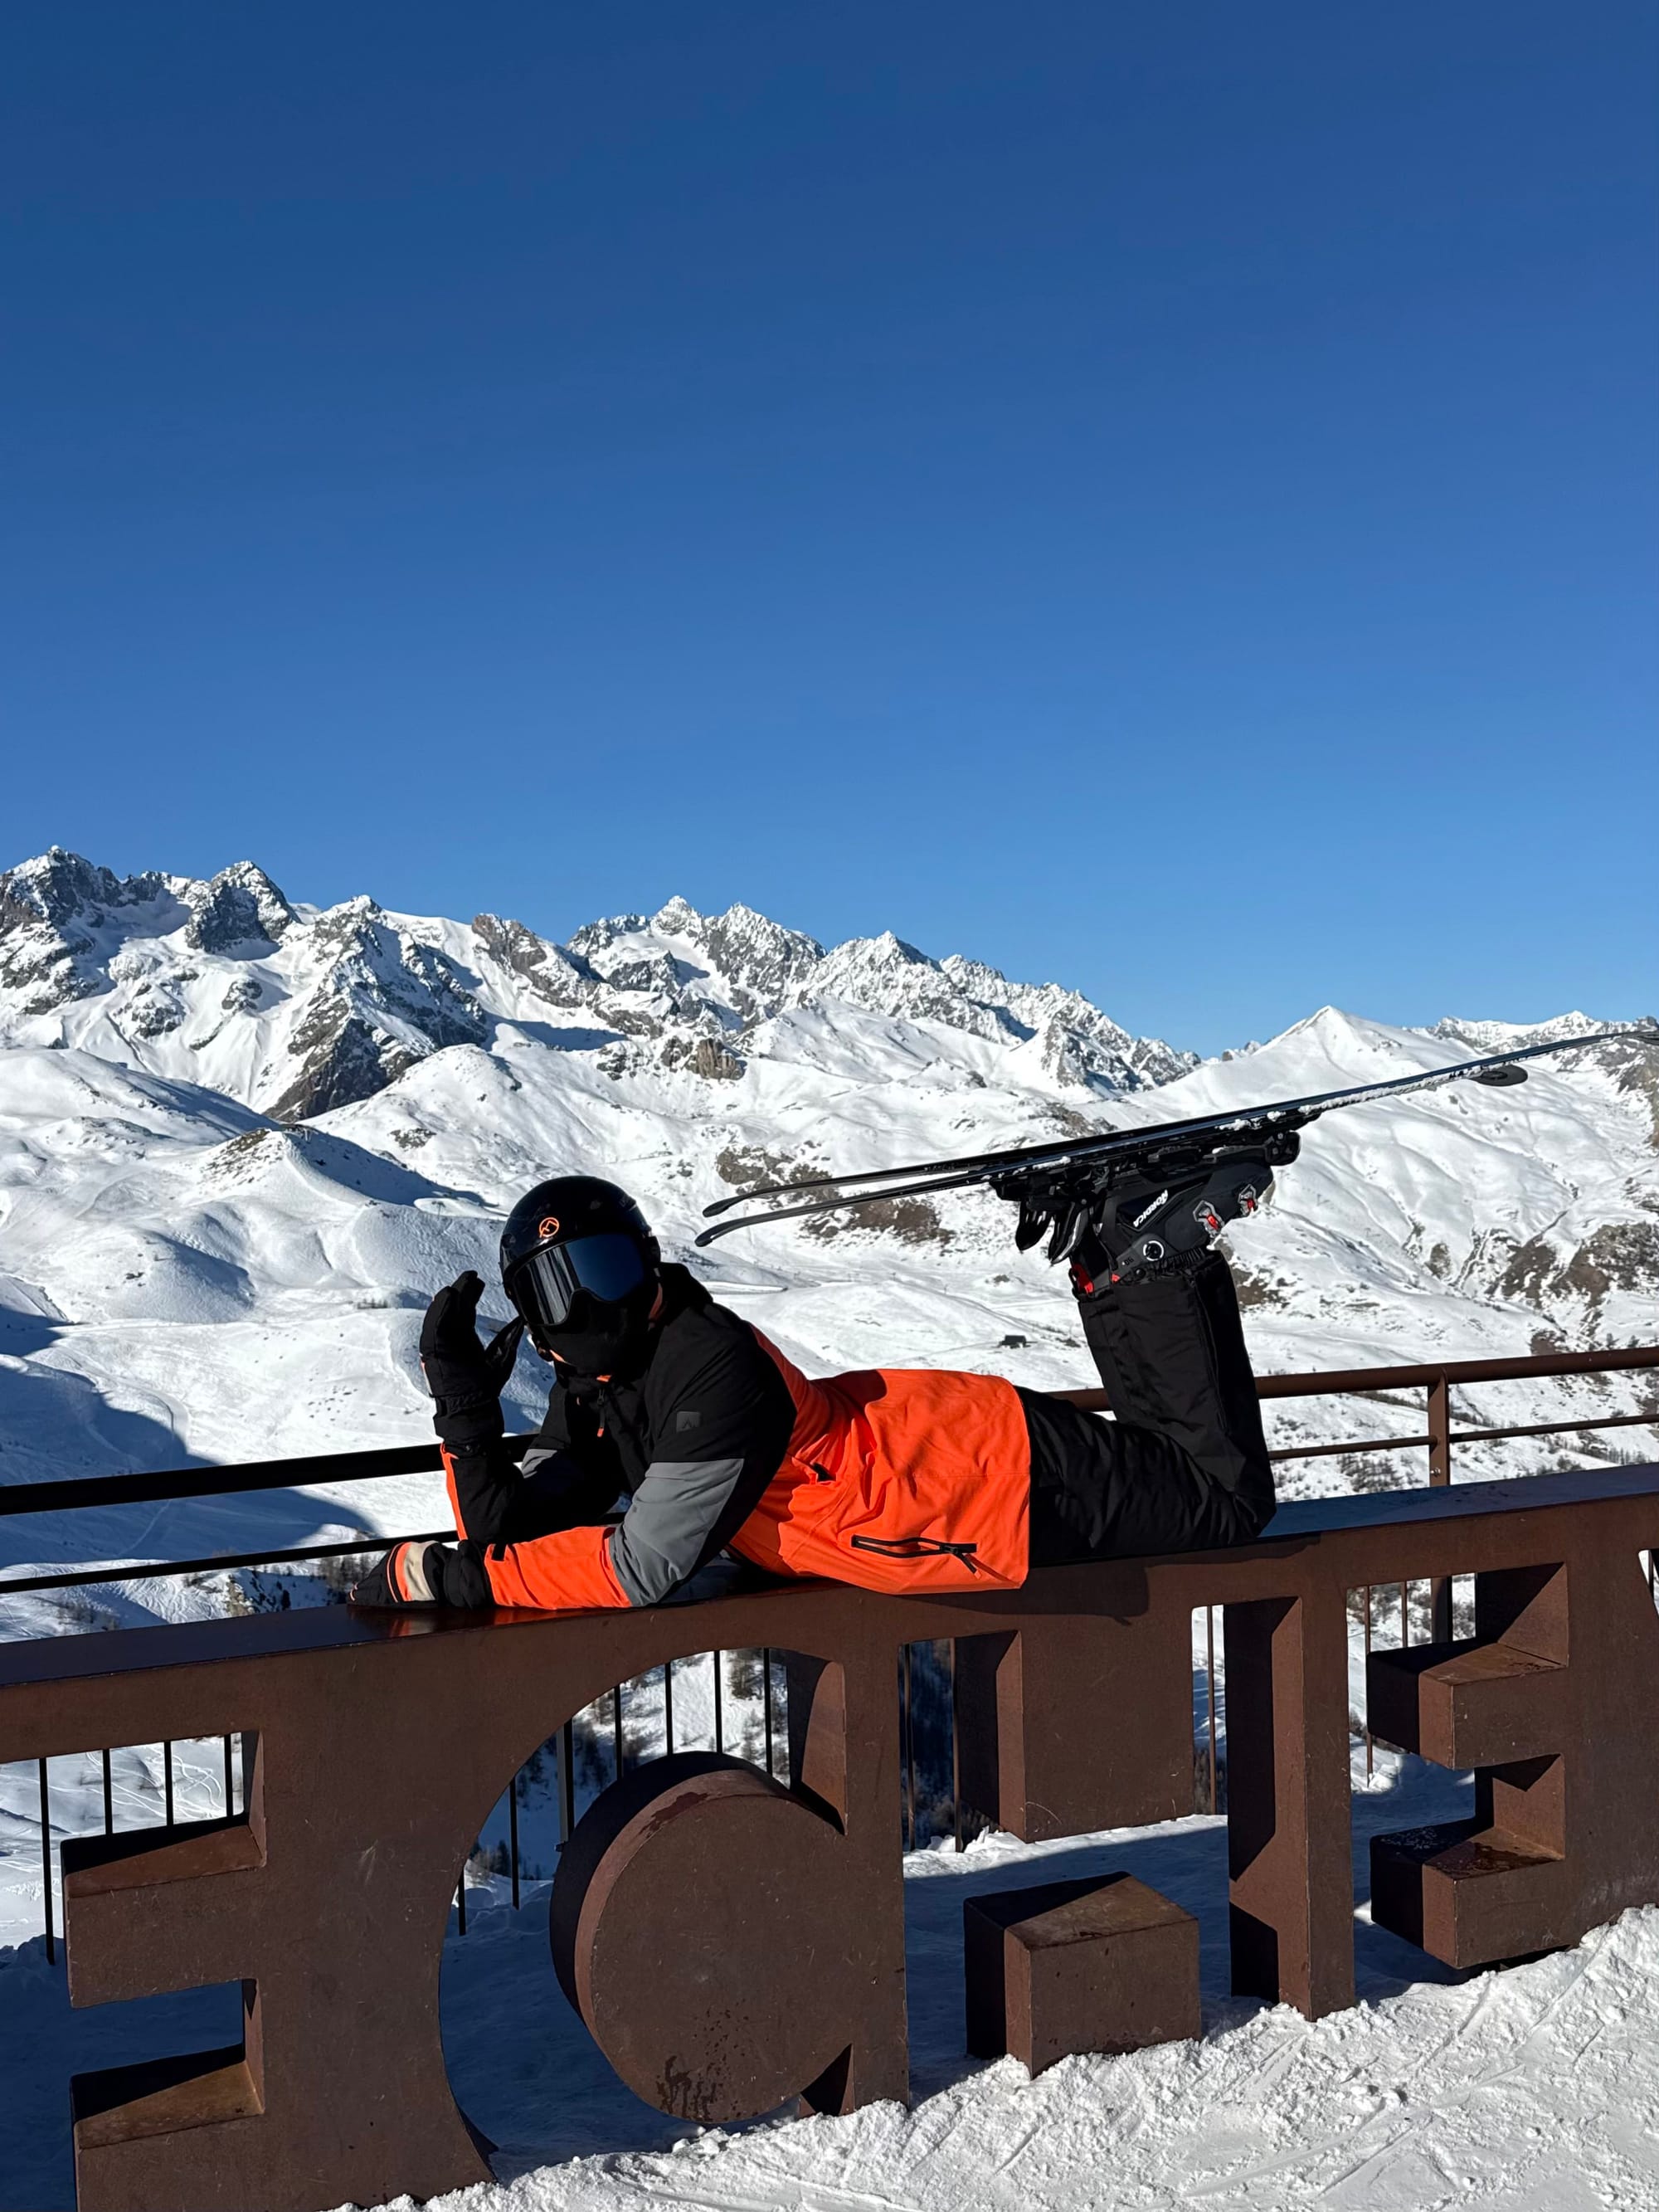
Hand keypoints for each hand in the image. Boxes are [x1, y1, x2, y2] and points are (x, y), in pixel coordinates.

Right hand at [419, 1272, 523, 1450]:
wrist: (475, 1410)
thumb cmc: (486, 1389)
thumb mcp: (501, 1357)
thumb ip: (507, 1338)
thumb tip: (520, 1321)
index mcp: (464, 1341)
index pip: (464, 1313)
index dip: (470, 1296)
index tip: (478, 1282)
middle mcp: (450, 1342)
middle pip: (453, 1311)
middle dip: (460, 1292)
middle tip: (470, 1276)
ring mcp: (441, 1347)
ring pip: (440, 1317)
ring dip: (448, 1300)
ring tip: (457, 1284)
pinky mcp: (435, 1352)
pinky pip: (434, 1328)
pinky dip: (438, 1311)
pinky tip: (447, 1297)